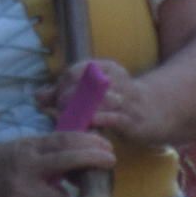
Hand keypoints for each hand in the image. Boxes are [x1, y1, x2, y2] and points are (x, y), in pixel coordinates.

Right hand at [0, 130, 118, 196]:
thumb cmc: (3, 162)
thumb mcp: (24, 148)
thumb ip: (51, 152)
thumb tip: (87, 159)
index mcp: (28, 148)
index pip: (63, 140)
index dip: (89, 142)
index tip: (107, 146)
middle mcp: (25, 167)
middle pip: (67, 161)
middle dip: (93, 159)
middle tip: (110, 160)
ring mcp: (22, 192)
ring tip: (49, 194)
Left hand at [39, 59, 162, 147]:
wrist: (158, 111)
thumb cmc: (119, 101)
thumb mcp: (95, 90)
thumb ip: (66, 92)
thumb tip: (37, 96)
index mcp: (106, 68)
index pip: (75, 71)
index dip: (60, 86)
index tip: (54, 100)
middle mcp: (116, 80)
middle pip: (82, 85)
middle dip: (65, 100)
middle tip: (59, 112)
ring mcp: (125, 100)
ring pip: (95, 102)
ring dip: (77, 112)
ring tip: (68, 122)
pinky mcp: (132, 120)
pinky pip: (111, 119)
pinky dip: (95, 122)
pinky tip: (85, 128)